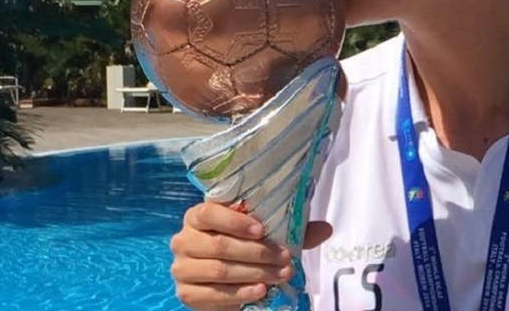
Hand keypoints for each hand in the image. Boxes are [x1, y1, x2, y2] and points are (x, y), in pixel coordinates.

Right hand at [170, 202, 332, 310]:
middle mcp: (183, 239)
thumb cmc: (244, 246)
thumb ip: (291, 230)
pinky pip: (213, 295)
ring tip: (281, 275)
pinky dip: (239, 294)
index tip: (262, 229)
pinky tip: (261, 290)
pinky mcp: (185, 293)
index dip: (235, 221)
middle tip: (285, 258)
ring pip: (219, 271)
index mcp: (198, 216)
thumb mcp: (265, 234)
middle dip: (257, 253)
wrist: (224, 278)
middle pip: (219, 246)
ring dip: (254, 274)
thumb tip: (326, 229)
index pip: (209, 213)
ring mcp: (181, 268)